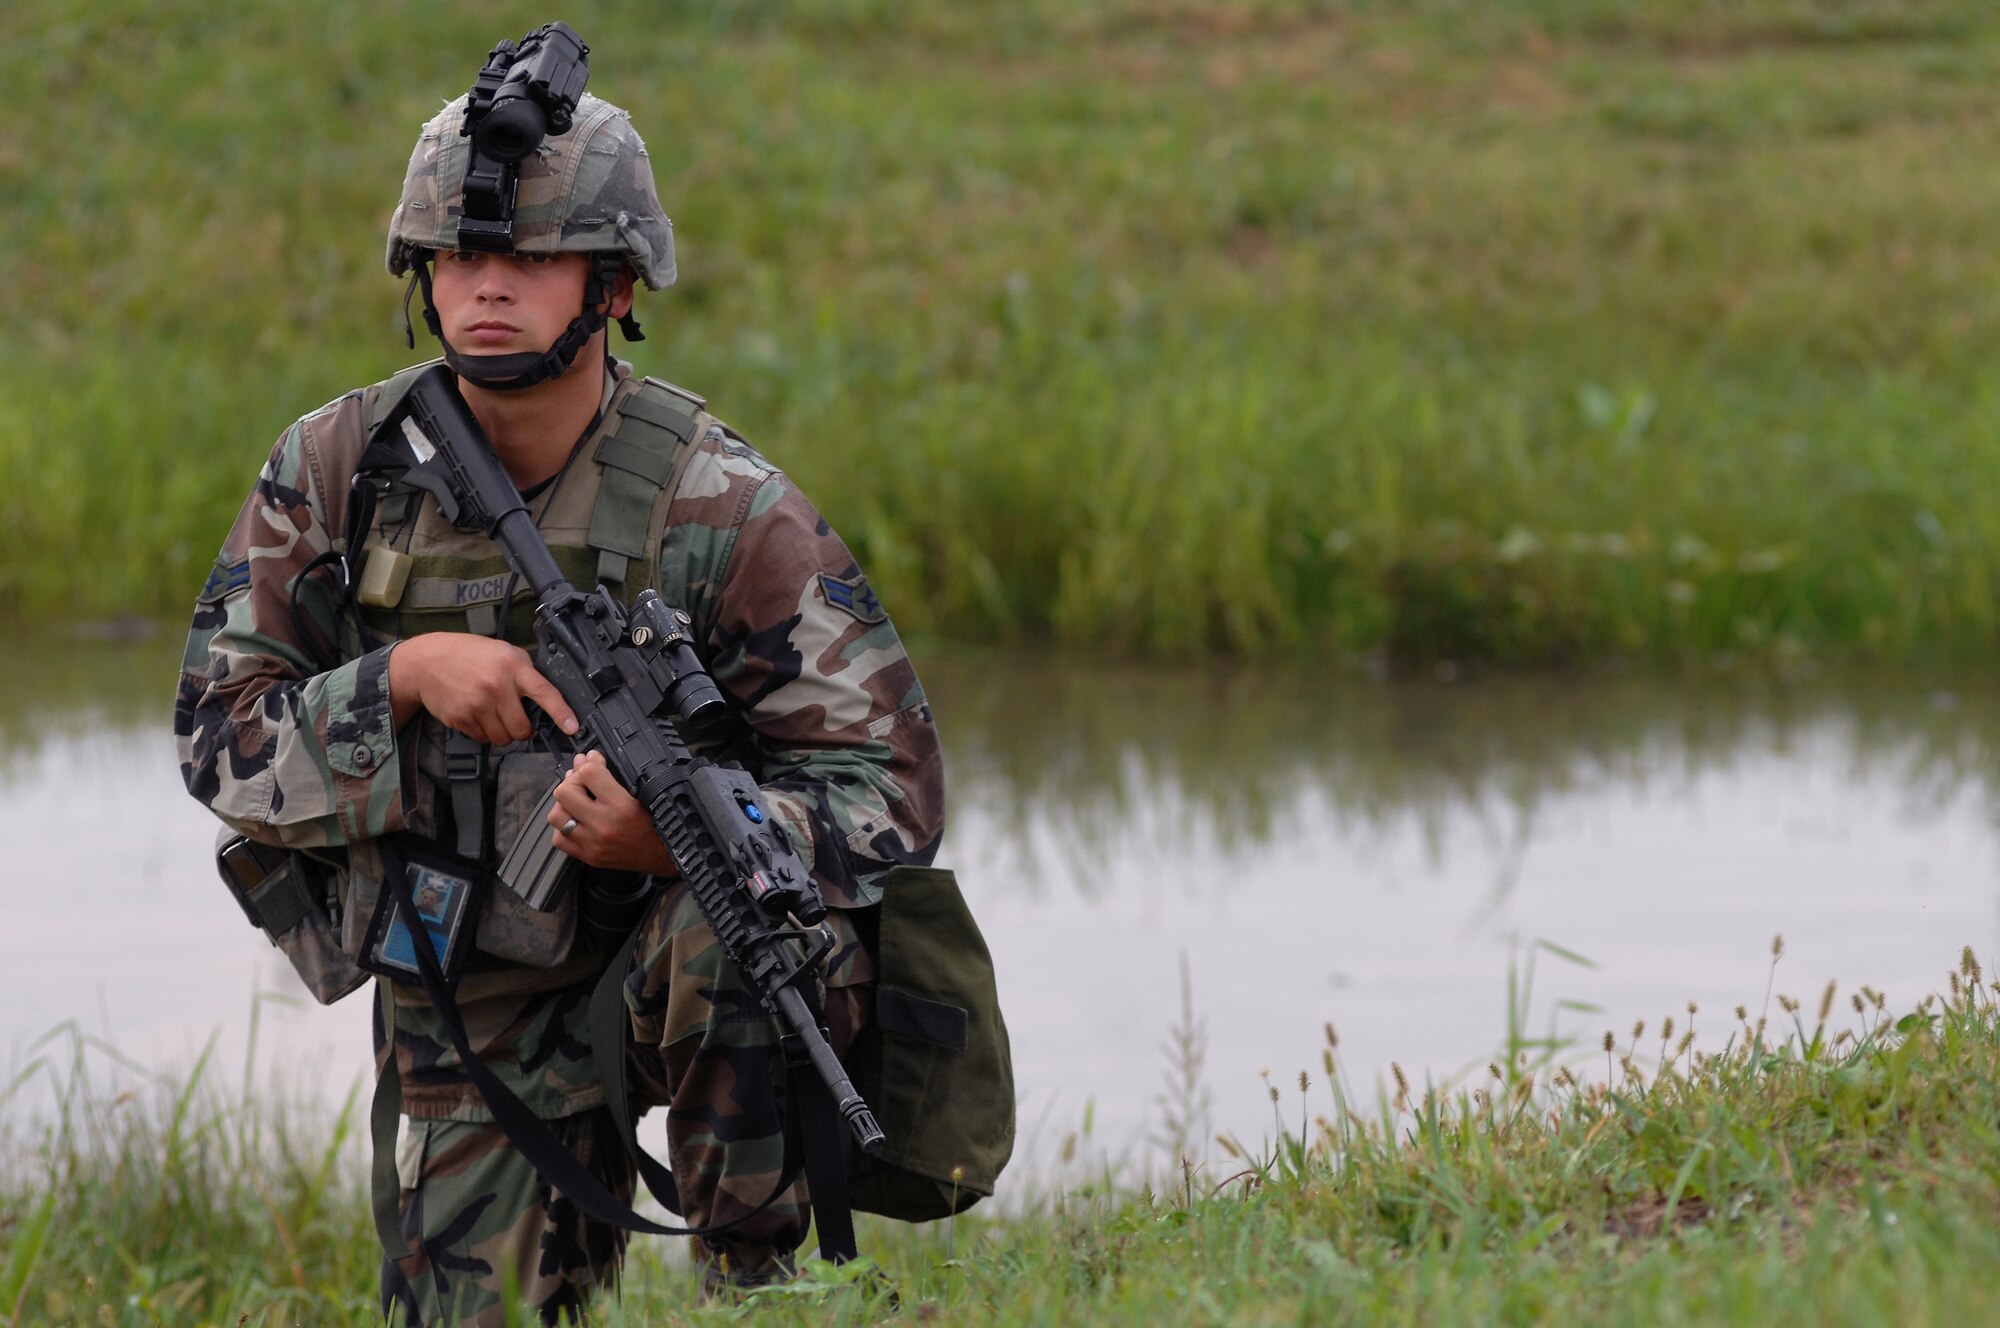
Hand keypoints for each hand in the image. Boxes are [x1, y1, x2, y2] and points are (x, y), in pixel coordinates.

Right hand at [388, 634, 579, 743]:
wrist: (426, 662)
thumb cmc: (468, 654)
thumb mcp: (502, 651)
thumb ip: (524, 671)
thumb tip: (546, 696)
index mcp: (511, 666)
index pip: (543, 692)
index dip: (561, 712)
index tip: (573, 727)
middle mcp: (496, 686)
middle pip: (523, 728)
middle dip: (523, 729)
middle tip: (516, 719)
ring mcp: (477, 704)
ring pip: (503, 739)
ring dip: (503, 733)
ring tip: (494, 715)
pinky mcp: (461, 718)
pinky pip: (483, 739)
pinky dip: (484, 733)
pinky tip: (477, 714)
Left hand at [547, 751, 677, 875]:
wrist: (668, 856)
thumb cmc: (660, 825)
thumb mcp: (644, 795)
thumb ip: (616, 778)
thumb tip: (591, 761)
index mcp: (621, 806)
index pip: (590, 773)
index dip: (591, 761)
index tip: (595, 760)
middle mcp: (603, 825)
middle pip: (564, 792)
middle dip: (572, 780)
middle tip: (582, 778)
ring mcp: (592, 843)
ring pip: (556, 815)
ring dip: (564, 804)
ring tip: (576, 799)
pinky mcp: (589, 857)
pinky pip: (559, 840)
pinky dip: (563, 828)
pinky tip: (575, 820)